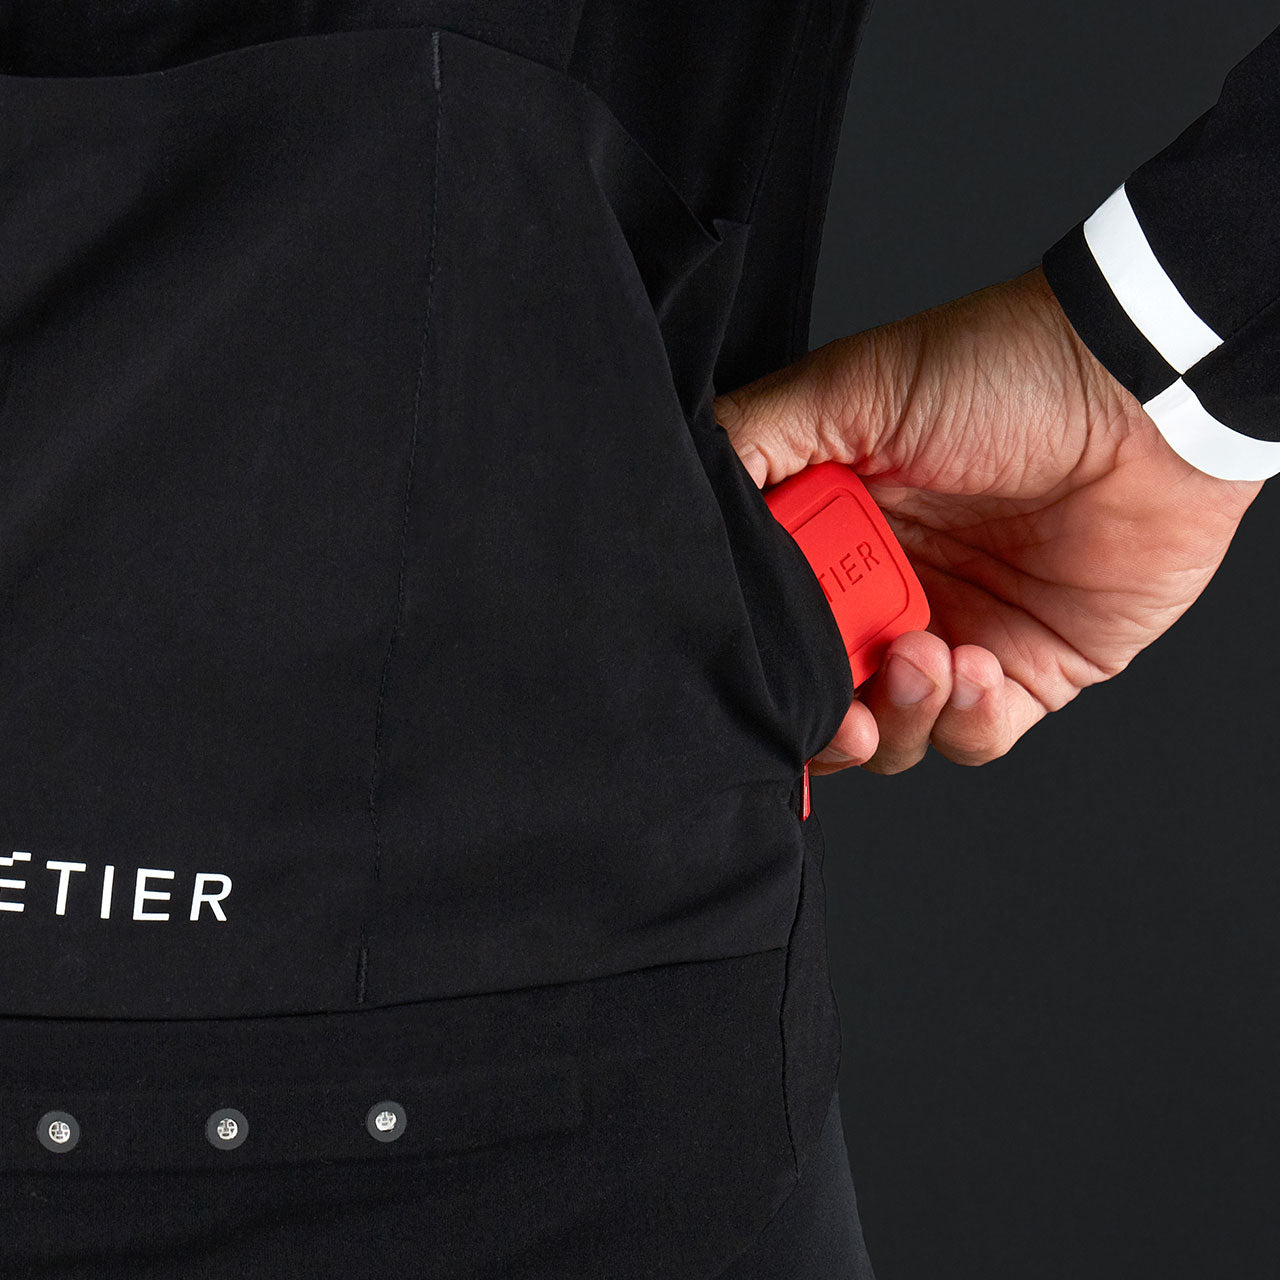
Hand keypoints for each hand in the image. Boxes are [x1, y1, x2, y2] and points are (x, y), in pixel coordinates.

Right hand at [713, 267, 1262, 775]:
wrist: (1145, 395)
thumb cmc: (1002, 374)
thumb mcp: (849, 391)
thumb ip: (753, 445)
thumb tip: (672, 500)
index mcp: (836, 535)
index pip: (775, 623)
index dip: (764, 659)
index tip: (766, 665)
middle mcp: (886, 593)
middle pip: (824, 696)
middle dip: (827, 718)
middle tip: (843, 704)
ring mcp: (954, 634)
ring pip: (894, 733)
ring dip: (900, 716)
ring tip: (925, 659)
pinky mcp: (1025, 670)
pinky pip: (978, 737)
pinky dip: (968, 721)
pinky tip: (976, 667)